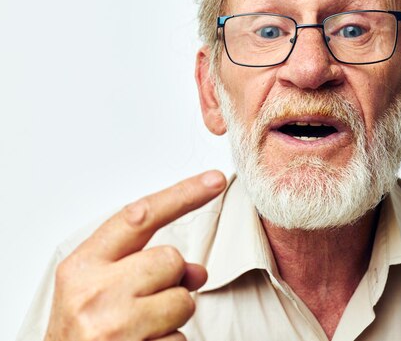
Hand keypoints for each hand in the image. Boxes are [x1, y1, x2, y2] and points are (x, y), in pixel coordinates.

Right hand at [44, 170, 226, 340]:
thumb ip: (144, 267)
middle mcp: (95, 293)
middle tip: (144, 304)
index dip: (182, 195)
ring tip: (141, 331)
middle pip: (171, 260)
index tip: (214, 180)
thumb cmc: (82, 335)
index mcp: (82, 267)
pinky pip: (181, 339)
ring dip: (173, 318)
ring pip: (184, 301)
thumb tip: (198, 271)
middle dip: (171, 280)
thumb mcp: (99, 291)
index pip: (140, 217)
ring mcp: (114, 328)